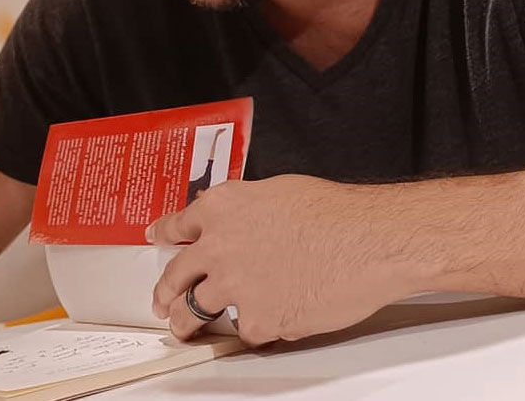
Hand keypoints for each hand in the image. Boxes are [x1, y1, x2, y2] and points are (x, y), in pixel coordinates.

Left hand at [147, 175, 422, 345]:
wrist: (367, 241)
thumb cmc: (336, 213)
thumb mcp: (276, 193)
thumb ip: (245, 210)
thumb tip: (235, 223)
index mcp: (222, 208)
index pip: (178, 224)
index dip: (165, 233)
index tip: (157, 238)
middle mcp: (217, 246)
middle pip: (174, 275)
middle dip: (164, 291)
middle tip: (161, 299)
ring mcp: (233, 287)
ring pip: (194, 311)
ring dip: (188, 321)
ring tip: (186, 327)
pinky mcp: (256, 320)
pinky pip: (243, 332)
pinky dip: (253, 331)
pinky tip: (262, 325)